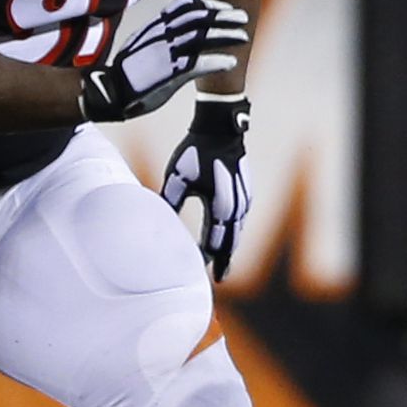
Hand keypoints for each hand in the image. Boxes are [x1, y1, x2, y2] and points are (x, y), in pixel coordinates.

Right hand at [77, 0, 249, 122]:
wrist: (110, 92)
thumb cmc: (127, 70)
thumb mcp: (140, 43)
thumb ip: (158, 33)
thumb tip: (172, 26)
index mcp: (155, 27)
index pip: (185, 6)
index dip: (208, 4)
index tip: (223, 6)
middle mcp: (161, 36)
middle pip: (198, 19)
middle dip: (223, 16)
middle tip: (242, 17)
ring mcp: (165, 55)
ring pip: (201, 39)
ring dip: (225, 36)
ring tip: (243, 37)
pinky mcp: (168, 75)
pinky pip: (197, 65)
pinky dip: (216, 62)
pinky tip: (231, 62)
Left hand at [160, 94, 250, 280]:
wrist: (220, 129)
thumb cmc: (195, 153)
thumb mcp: (176, 177)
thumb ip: (170, 202)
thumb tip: (160, 223)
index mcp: (219, 207)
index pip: (213, 242)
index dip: (206, 258)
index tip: (198, 271)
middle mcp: (237, 207)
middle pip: (231, 241)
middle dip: (224, 260)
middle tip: (219, 278)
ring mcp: (245, 199)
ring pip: (238, 230)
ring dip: (230, 246)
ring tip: (223, 262)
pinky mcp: (246, 192)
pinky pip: (241, 218)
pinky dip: (234, 230)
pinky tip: (227, 235)